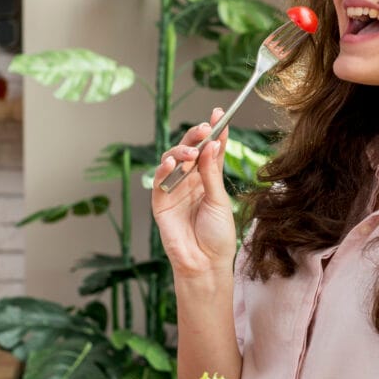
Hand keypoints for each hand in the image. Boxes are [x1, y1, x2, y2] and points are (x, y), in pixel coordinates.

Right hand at [152, 108, 236, 277]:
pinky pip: (159, 182)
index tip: (219, 113)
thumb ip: (212, 173)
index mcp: (208, 179)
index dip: (214, 131)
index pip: (210, 149)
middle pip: (189, 151)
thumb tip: (212, 144)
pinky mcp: (160, 203)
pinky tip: (172, 163)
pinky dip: (163, 170)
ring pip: (172, 161)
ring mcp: (174, 190)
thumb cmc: (217, 235)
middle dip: (196, 137)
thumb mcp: (219, 201)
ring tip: (192, 152)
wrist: (206, 264)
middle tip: (205, 128)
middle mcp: (190, 181)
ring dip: (181, 152)